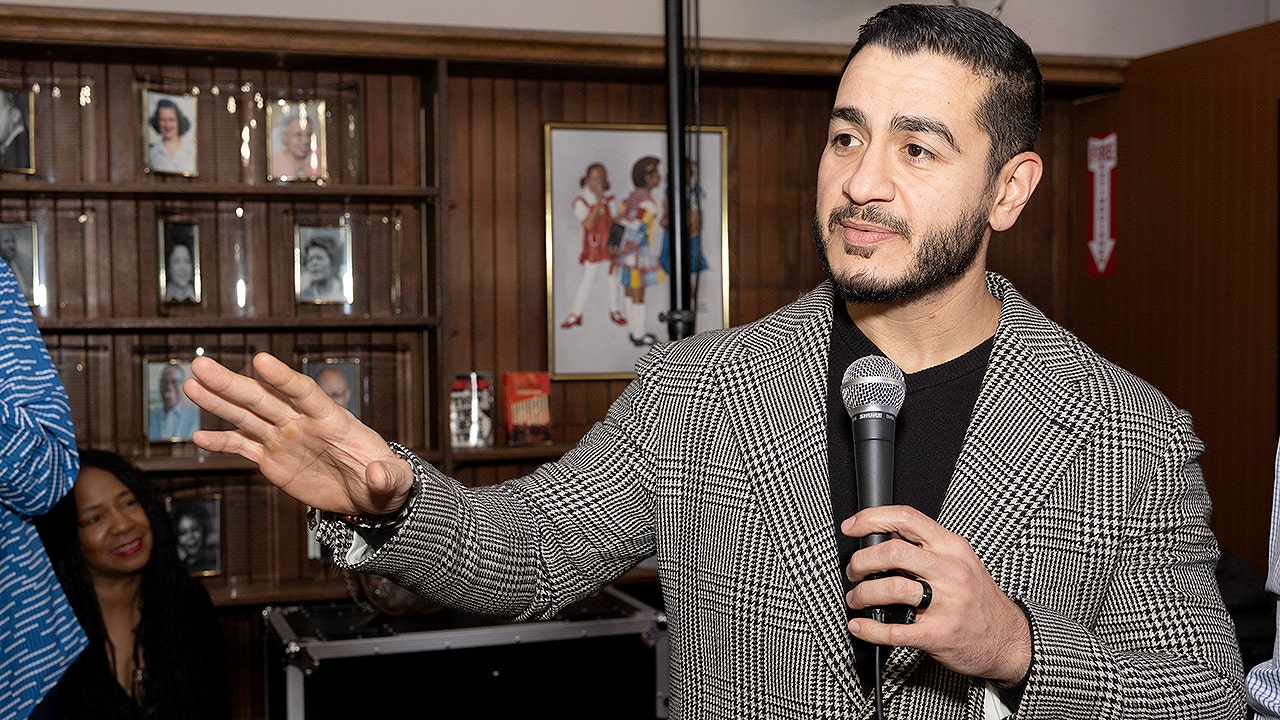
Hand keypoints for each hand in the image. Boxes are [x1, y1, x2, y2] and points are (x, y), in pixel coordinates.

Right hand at [183, 352, 413, 516]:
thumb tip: (378, 474)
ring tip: (191, 384)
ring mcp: (284, 438)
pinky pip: (243, 448)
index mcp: (333, 419)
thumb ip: (388, 477)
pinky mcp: (272, 459)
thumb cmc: (386, 482)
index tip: (261, 360)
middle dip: (233, 383)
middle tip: (201, 364)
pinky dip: (221, 442)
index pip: (305, 392)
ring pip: (247, 416)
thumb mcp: (395, 482)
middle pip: (264, 398)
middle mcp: (303, 423)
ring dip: (218, 401)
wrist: (368, 496)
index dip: (284, 378)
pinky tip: (197, 435)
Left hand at [841, 505, 1030, 683]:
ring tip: (857, 598)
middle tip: (854, 571)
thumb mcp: (960, 561)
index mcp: (952, 548)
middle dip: (861, 561)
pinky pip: (894, 631)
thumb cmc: (978, 599)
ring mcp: (946, 604)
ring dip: (862, 594)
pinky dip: (869, 629)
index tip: (851, 527)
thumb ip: (926, 546)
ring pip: (890, 588)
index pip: (907, 519)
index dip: (871, 518)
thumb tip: (884, 534)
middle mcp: (950, 571)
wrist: (1008, 639)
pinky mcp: (939, 635)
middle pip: (893, 552)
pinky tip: (861, 626)